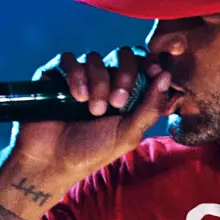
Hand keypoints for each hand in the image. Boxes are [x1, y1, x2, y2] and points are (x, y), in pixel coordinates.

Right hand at [9, 47, 179, 181]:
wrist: (52, 162)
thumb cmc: (91, 152)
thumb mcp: (128, 134)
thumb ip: (150, 107)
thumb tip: (167, 75)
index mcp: (125, 94)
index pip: (142, 65)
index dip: (150, 64)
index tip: (155, 72)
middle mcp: (104, 82)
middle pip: (123, 56)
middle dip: (124, 75)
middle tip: (118, 102)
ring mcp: (80, 78)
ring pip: (96, 58)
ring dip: (98, 82)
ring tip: (92, 109)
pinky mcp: (56, 76)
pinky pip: (69, 59)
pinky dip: (76, 75)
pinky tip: (76, 97)